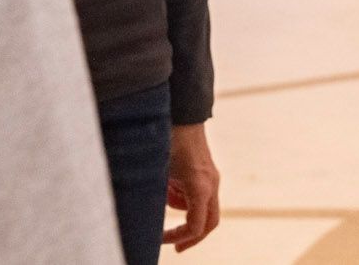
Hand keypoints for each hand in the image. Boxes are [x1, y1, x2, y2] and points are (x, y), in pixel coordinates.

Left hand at [164, 122, 220, 250]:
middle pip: (210, 222)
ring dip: (185, 212)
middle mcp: (211, 183)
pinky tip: (168, 186)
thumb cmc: (167, 139)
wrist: (182, 111)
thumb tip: (146, 218)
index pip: (197, 226)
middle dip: (192, 236)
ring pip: (204, 208)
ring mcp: (211, 176)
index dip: (178, 237)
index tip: (160, 238)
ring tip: (163, 197)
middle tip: (175, 247)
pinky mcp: (206, 170)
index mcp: (201, 187)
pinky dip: (185, 198)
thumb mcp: (158, 171)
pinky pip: (200, 194)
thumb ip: (157, 196)